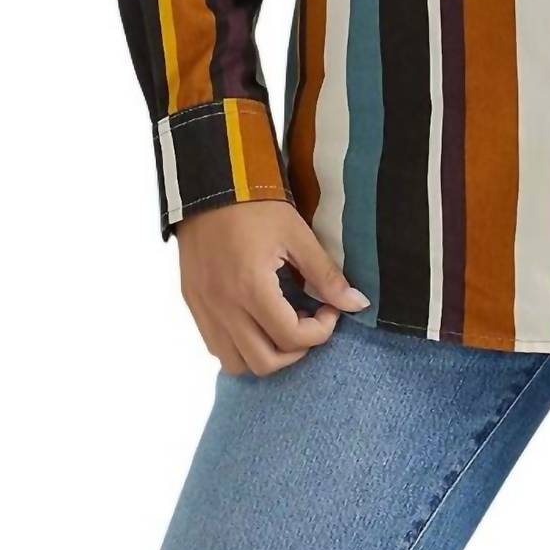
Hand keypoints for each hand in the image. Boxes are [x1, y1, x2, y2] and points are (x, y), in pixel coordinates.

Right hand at [174, 200, 369, 376]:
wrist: (210, 184)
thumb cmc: (256, 205)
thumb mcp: (297, 235)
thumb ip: (326, 275)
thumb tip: (357, 304)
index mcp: (251, 287)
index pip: (291, 337)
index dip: (321, 330)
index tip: (329, 308)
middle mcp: (223, 306)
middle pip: (264, 363)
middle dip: (296, 350)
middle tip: (310, 322)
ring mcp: (204, 308)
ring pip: (235, 364)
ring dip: (266, 354)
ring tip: (283, 323)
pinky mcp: (193, 304)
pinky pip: (216, 347)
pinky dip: (241, 346)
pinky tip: (258, 320)